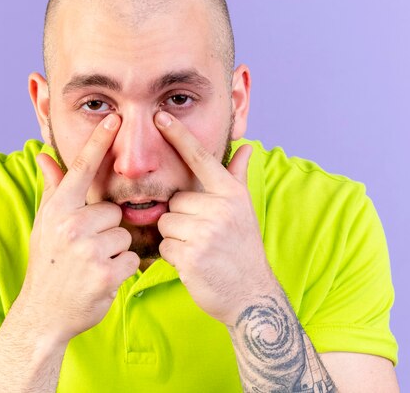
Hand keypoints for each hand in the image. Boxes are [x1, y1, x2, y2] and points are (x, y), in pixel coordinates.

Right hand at [17, 114, 139, 344]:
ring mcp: (88, 251)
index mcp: (58, 210)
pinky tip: (102, 278)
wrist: (44, 312)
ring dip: (115, 250)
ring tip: (93, 263)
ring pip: (125, 235)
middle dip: (107, 228)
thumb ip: (53, 189)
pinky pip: (131, 258)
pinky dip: (122, 269)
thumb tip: (44, 156)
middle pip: (114, 211)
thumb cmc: (48, 263)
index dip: (99, 142)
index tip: (115, 118)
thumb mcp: (45, 224)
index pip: (82, 169)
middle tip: (88, 248)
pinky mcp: (106, 274)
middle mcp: (71, 226)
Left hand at [154, 111, 277, 325]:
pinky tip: (193, 264)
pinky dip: (174, 257)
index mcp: (230, 194)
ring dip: (176, 239)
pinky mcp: (191, 255)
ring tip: (198, 249)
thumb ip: (237, 177)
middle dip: (181, 219)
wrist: (250, 294)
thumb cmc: (242, 248)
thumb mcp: (244, 210)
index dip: (178, 136)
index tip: (159, 116)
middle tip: (203, 236)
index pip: (200, 159)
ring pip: (166, 223)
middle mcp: (220, 208)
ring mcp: (206, 232)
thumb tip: (247, 147)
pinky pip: (164, 246)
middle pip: (174, 201)